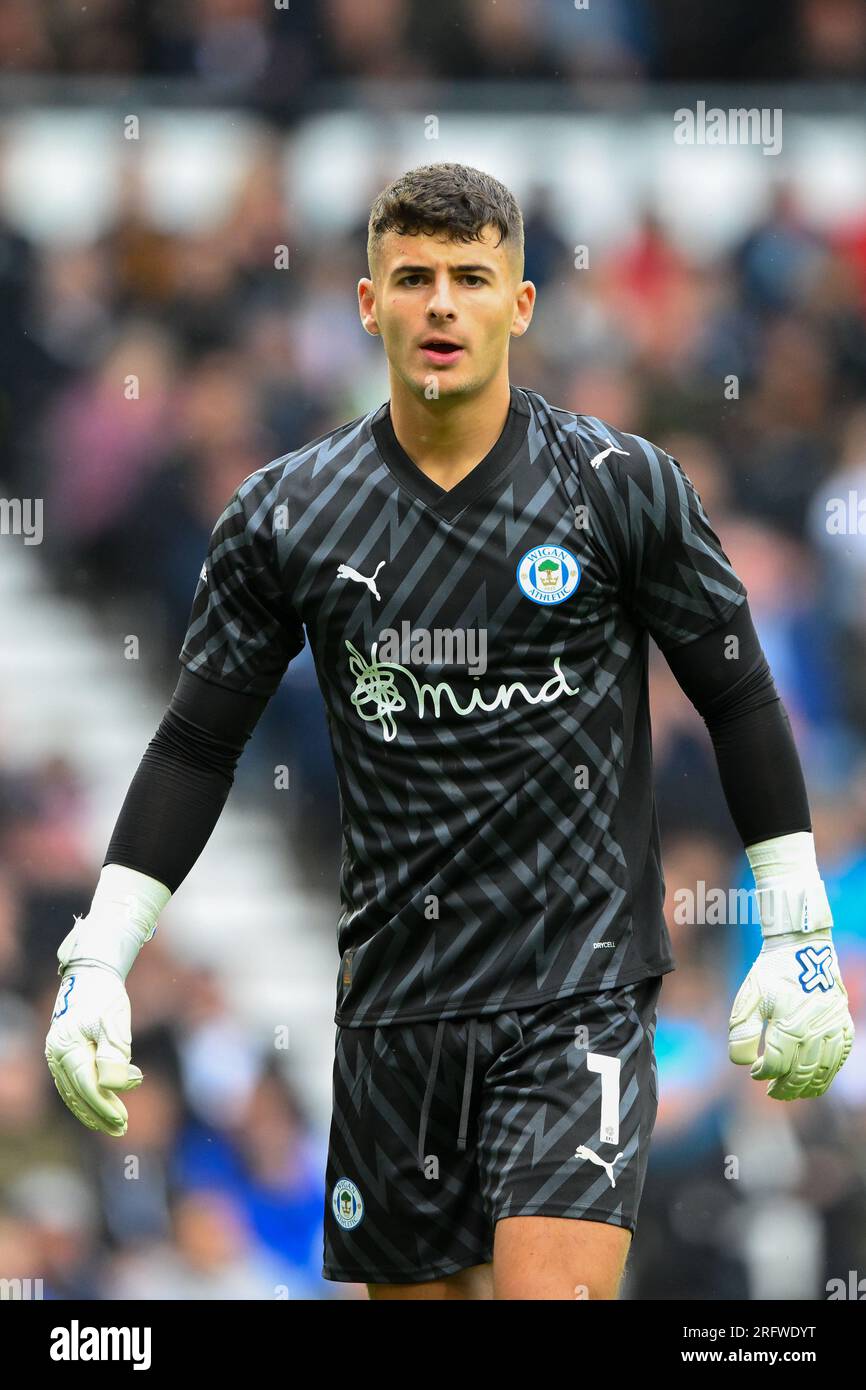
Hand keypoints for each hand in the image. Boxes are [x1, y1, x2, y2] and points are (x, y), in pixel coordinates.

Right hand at [45, 964, 142, 1135]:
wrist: (91, 974)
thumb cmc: (104, 995)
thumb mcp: (113, 1022)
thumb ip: (114, 1055)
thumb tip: (115, 1087)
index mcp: (67, 1048)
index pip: (87, 1086)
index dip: (105, 1105)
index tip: (123, 1119)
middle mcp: (57, 1055)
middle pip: (78, 1094)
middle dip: (100, 1114)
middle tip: (122, 1128)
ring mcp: (58, 1056)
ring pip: (73, 1092)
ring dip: (93, 1111)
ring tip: (115, 1125)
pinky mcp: (64, 1054)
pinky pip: (72, 1084)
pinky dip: (86, 1098)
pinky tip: (102, 1107)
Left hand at [729, 929, 853, 1099]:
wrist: (803, 951)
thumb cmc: (771, 975)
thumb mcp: (749, 1000)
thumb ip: (742, 1034)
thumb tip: (744, 1064)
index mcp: (789, 1025)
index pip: (777, 1065)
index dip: (764, 1073)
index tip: (754, 1072)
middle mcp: (815, 1032)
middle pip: (800, 1074)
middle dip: (784, 1088)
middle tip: (771, 1092)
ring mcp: (833, 1031)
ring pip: (822, 1073)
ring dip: (805, 1087)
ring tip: (790, 1092)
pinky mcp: (844, 1027)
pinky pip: (838, 1062)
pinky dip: (826, 1076)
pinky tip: (813, 1081)